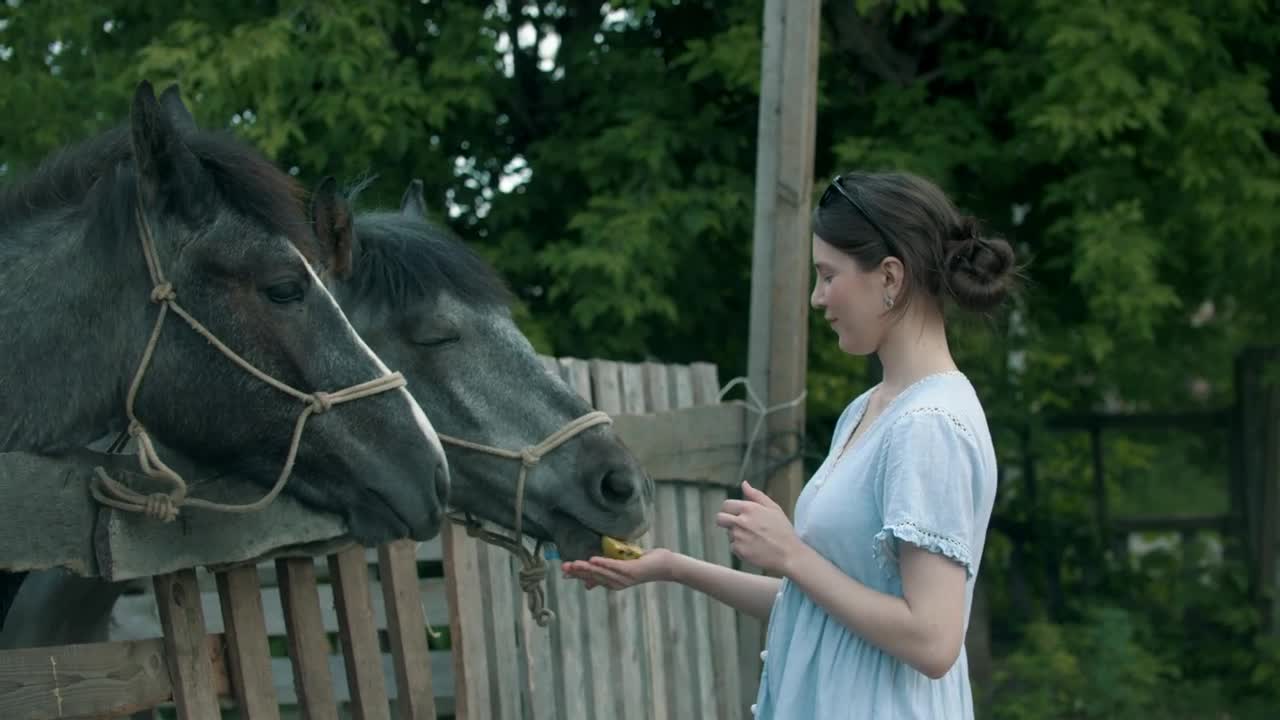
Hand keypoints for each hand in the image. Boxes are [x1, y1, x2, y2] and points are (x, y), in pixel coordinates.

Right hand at [560, 547, 676, 590]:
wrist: (665, 565)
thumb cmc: (643, 563)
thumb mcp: (621, 568)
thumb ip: (605, 573)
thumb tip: (587, 585)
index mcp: (612, 583)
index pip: (591, 578)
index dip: (577, 575)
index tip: (563, 572)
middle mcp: (616, 583)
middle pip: (593, 576)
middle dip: (578, 572)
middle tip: (563, 567)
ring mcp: (624, 578)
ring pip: (601, 572)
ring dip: (586, 567)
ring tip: (574, 563)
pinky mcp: (631, 571)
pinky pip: (614, 566)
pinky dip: (603, 563)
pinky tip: (592, 559)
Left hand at [716, 481, 804, 574]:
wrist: (788, 554)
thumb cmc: (783, 530)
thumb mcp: (773, 508)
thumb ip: (756, 495)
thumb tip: (744, 484)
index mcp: (748, 508)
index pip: (726, 505)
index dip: (729, 509)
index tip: (735, 514)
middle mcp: (740, 521)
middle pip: (719, 518)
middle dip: (725, 521)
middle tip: (738, 525)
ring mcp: (738, 536)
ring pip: (728, 533)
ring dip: (736, 535)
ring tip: (754, 538)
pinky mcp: (739, 550)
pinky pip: (733, 547)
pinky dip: (740, 547)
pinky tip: (753, 547)